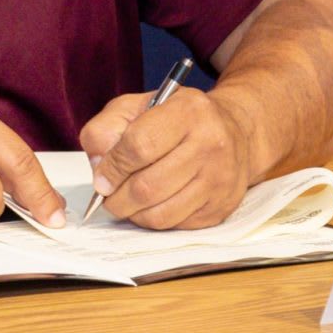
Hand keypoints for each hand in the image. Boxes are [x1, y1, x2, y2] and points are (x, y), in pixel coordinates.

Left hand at [79, 88, 253, 228]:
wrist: (233, 132)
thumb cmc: (176, 119)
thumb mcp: (135, 107)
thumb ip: (105, 129)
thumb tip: (98, 168)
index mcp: (187, 111)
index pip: (139, 146)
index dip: (112, 168)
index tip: (100, 179)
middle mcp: (210, 144)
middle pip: (148, 186)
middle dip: (117, 198)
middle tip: (107, 197)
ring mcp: (220, 178)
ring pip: (161, 213)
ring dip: (132, 213)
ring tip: (124, 203)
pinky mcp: (222, 205)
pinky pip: (176, 225)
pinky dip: (153, 220)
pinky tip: (148, 206)